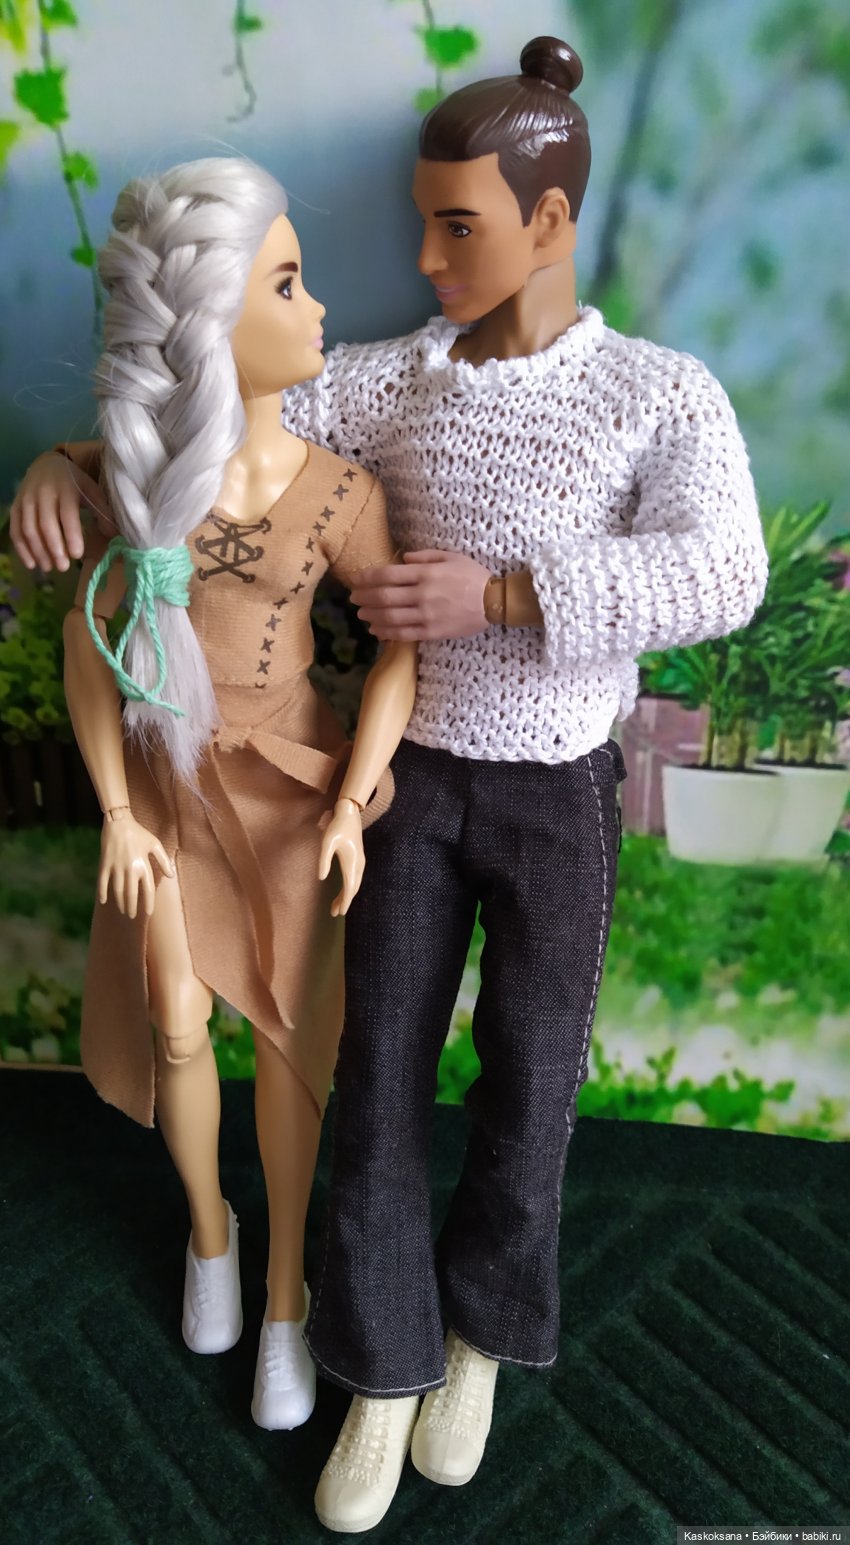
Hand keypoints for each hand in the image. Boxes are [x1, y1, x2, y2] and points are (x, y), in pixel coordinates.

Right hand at [10, 451, 115, 572]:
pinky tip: (31, 564)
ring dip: (38, 551)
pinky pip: (15, 530)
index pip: (68, 515)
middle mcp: (43, 494)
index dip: (72, 535)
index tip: (77, 555)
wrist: (46, 465)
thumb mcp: (91, 489)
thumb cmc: (73, 482)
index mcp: (65, 489)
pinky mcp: (16, 507)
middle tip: (63, 567)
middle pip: (45, 524)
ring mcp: (26, 500)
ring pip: (28, 529)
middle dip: (54, 548)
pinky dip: (21, 549)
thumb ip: (102, 510)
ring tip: (49, 568)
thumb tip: (113, 535)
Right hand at [98, 810, 174, 918]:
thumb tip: (171, 876)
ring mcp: (116, 867)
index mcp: (143, 865)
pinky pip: (102, 882)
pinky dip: (102, 892)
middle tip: (132, 916)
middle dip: (131, 908)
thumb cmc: (139, 833)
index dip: (148, 903)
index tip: (148, 913)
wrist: (118, 822)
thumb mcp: (155, 844)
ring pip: (117, 891)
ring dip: (120, 903)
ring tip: (122, 910)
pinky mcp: (104, 864)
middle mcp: (130, 869)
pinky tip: (103, 901)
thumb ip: (163, 860)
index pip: (147, 890)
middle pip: (131, 895)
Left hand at [318, 801, 364, 916]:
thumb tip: (321, 878)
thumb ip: (324, 860)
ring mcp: (360, 861)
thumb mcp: (327, 842)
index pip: (349, 887)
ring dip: (346, 895)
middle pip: (353, 888)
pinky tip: (343, 891)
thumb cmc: (337, 826)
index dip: (344, 901)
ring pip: (355, 884)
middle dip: (344, 901)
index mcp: (352, 862)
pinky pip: (355, 877)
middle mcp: (359, 864)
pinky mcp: (358, 859)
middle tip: (335, 913)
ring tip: (336, 906)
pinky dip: (349, 887)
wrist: (350, 813)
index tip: (340, 912)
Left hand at [349, 550, 490, 640]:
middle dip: (364, 597)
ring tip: (361, 613)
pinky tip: (376, 630)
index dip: (366, 577)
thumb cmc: (473, 575)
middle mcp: (422, 595)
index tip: (355, 579)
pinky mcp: (432, 632)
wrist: (493, 601)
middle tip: (353, 597)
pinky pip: (403, 634)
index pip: (387, 575)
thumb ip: (425, 557)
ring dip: (371, 616)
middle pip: (383, 597)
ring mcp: (426, 615)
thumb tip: (402, 560)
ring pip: (389, 617)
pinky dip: (386, 633)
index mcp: (426, 574)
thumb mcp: (451, 557)